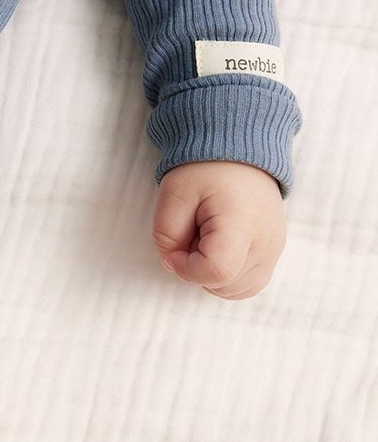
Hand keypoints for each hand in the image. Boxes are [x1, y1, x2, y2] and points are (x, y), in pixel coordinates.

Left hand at [152, 159, 285, 299]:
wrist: (239, 151)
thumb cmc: (205, 168)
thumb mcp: (174, 194)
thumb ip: (166, 235)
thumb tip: (173, 263)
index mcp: (242, 223)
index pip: (217, 271)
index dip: (187, 268)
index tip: (174, 250)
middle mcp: (267, 243)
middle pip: (225, 285)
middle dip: (197, 269)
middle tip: (191, 235)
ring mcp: (275, 249)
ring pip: (237, 290)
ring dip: (212, 275)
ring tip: (206, 238)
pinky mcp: (275, 252)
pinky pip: (249, 282)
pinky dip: (227, 276)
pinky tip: (217, 247)